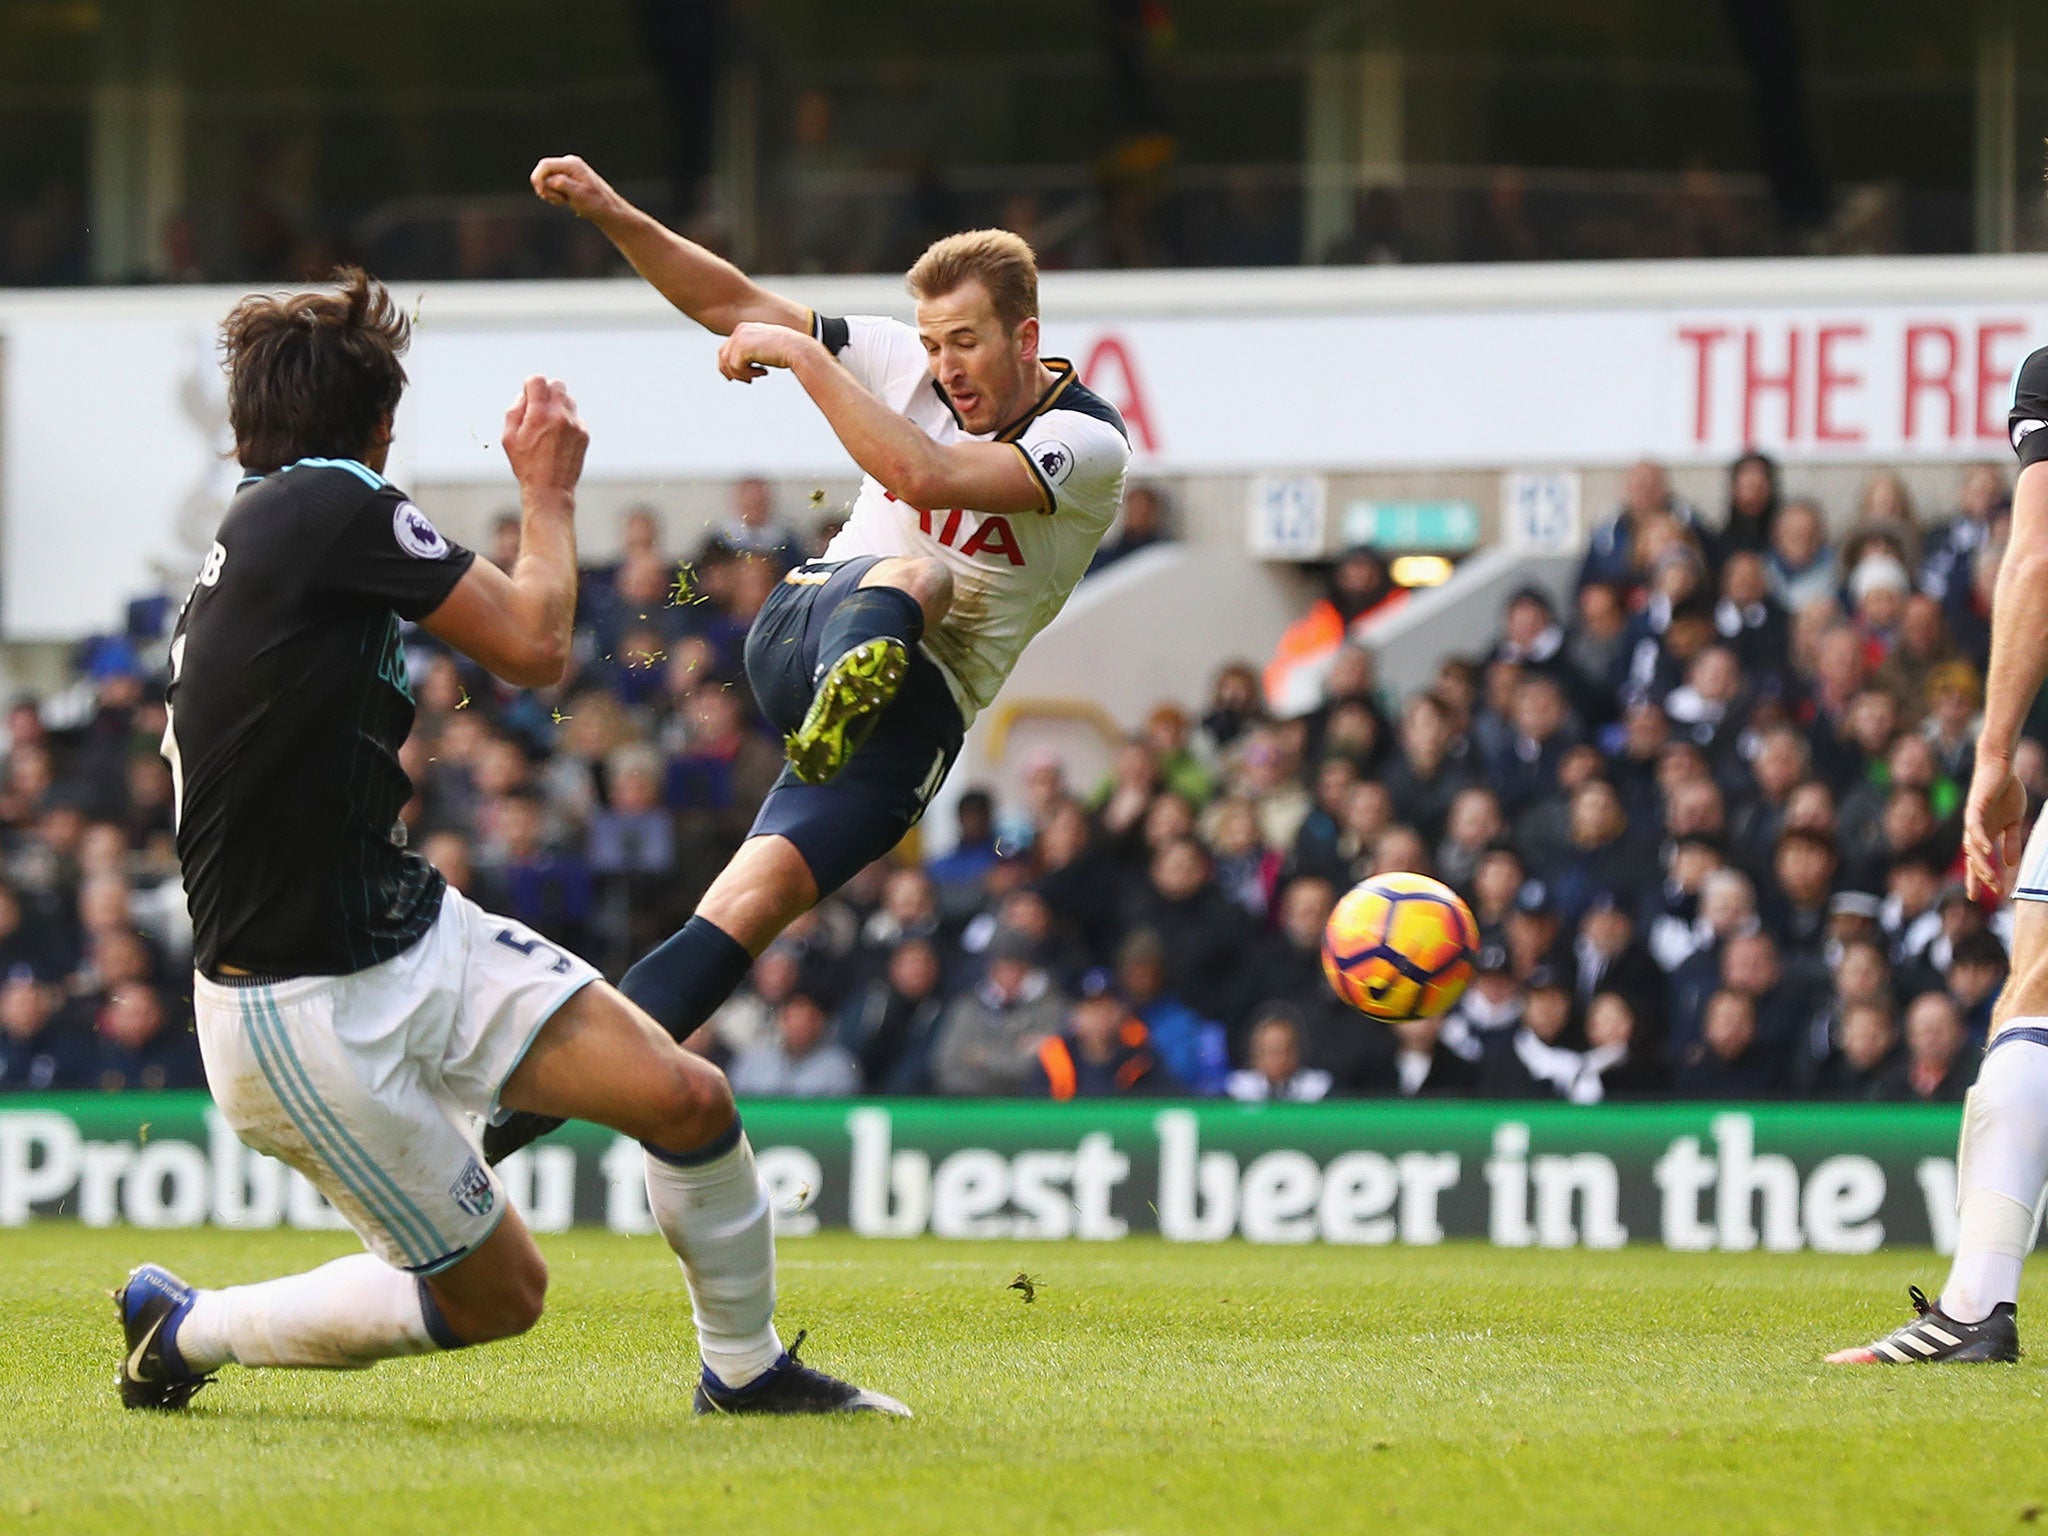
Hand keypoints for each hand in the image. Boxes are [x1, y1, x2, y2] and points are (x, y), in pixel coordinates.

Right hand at [501, 376, 587, 501]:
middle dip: (546, 391)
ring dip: (557, 406)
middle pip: (557, 384)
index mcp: (539, 415)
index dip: (530, 386)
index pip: (538, 380)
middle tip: (538, 408)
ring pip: (568, 399)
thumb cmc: (526, 464)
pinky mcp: (584, 434)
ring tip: (548, 425)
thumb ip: (515, 410)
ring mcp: (575, 425)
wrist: (550, 489)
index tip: (528, 397)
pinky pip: (575, 417)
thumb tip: (525, 395)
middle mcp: (560, 416)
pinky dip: (567, 421)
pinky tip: (558, 438)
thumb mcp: (509, 437)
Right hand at [529, 155, 623, 223]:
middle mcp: (568, 163)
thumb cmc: (596, 203)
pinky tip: (565, 200)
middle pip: (543, 172)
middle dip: (546, 188)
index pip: (545, 165)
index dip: (538, 178)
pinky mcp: (567, 177)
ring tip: (565, 201)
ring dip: (551, 193)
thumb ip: (563, 184)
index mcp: (572, 164)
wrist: (609, 210)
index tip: (541, 193)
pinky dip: (554, 194)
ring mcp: (567, 169)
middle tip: (560, 201)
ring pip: (546, 180)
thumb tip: (550, 179)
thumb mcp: (579, 195)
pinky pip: (551, 184)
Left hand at [717, 322, 811, 382]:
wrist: (797, 348)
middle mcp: (740, 331)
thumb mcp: (764, 347)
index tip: (738, 376)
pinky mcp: (742, 349)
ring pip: (729, 364)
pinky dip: (748, 375)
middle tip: (746, 380)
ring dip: (742, 375)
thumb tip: (740, 365)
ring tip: (756, 376)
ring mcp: (740, 339)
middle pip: (723, 356)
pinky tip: (763, 372)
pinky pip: (736, 368)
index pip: (727, 348)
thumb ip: (751, 351)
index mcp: (744, 328)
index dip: (729, 364)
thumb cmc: (787, 349)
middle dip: (731, 372)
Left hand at [1963, 751, 2027, 899]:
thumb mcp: (2014, 822)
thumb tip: (2010, 865)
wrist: (2001, 768)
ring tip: (1991, 879)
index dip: (1976, 879)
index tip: (1975, 898)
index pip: (1977, 861)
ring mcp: (1973, 820)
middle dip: (1982, 877)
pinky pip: (1975, 828)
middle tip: (1992, 892)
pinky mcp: (1975, 808)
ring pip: (1973, 848)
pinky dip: (1980, 840)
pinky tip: (1987, 852)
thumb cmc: (2006, 792)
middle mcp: (1975, 830)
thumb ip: (2011, 842)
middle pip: (1974, 859)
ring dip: (1982, 864)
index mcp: (1985, 834)